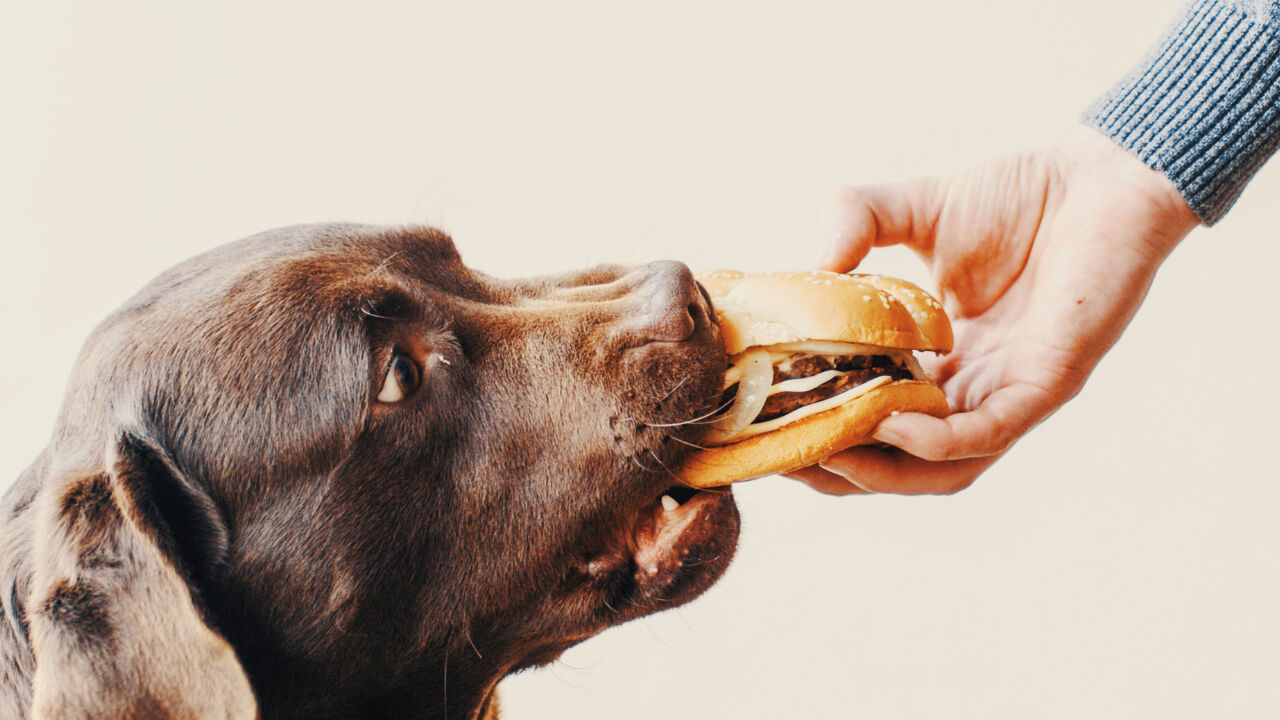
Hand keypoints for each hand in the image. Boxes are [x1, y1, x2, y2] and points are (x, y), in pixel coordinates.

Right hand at [790, 126, 1199, 495]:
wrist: (1100, 176)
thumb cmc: (1017, 194)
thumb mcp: (910, 208)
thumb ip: (853, 224)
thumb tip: (809, 269)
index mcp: (936, 361)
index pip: (869, 415)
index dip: (816, 427)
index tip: (758, 422)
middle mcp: (968, 389)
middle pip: (896, 461)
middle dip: (835, 469)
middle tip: (778, 457)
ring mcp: (1007, 393)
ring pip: (939, 467)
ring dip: (880, 474)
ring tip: (824, 457)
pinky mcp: (1047, 385)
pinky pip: (986, 433)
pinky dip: (936, 442)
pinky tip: (891, 426)